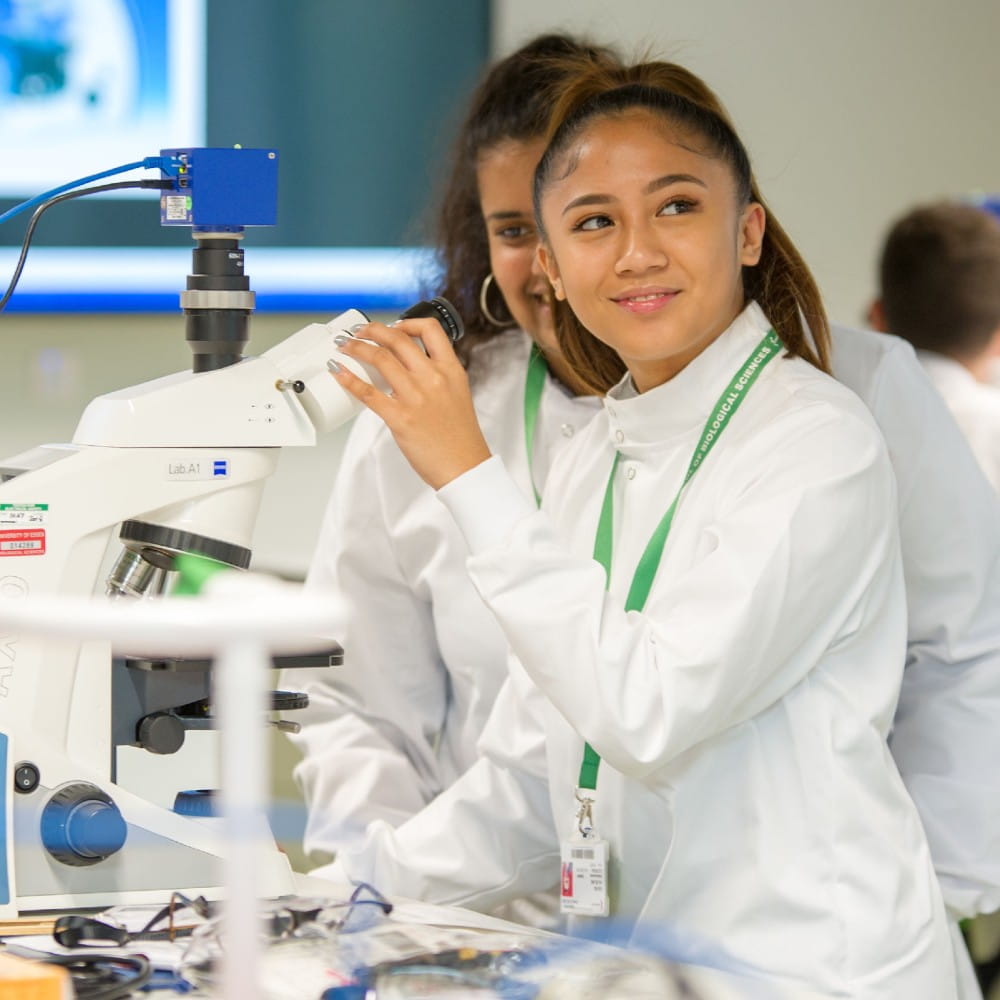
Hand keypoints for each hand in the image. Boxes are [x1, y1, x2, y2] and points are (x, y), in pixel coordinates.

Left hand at [329, 317, 491, 488]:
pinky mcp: (400, 417)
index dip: (408, 322)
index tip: (394, 327)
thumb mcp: (458, 395)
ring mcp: (416, 396)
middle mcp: (434, 378)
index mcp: (451, 370)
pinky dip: (349, 378)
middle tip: (360, 332)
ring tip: (345, 346)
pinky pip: (368, 392)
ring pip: (380, 358)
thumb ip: (438, 377)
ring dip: (356, 347)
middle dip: (372, 330)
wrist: (465, 466)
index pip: (430, 329)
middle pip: (398, 339)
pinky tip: (339, 371)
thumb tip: (410, 369)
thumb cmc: (461, 438)